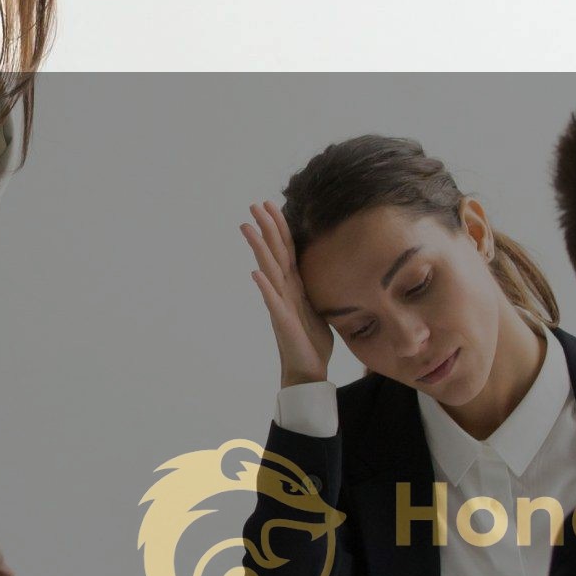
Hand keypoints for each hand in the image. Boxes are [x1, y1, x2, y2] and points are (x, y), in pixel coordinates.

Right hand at [241, 199, 332, 388]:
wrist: (308, 371)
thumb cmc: (312, 341)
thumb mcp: (319, 306)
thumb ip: (315, 286)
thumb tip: (328, 268)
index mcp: (294, 285)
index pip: (286, 249)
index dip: (279, 227)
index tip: (271, 204)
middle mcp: (284, 290)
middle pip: (274, 253)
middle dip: (265, 228)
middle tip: (254, 204)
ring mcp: (280, 304)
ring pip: (269, 271)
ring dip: (258, 249)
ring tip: (247, 228)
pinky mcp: (282, 322)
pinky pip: (272, 302)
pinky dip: (264, 288)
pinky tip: (256, 274)